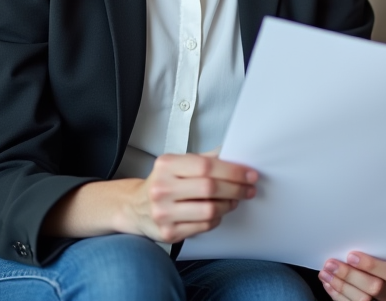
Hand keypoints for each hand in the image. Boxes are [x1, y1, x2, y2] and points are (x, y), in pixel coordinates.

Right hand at [122, 152, 257, 242]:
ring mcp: (163, 213)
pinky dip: (216, 219)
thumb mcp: (179, 164)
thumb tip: (235, 152)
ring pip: (209, 210)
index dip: (233, 171)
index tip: (250, 174)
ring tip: (234, 200)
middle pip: (210, 188)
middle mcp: (162, 188)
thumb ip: (205, 158)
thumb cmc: (164, 182)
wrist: (135, 207)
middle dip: (236, 189)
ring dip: (228, 205)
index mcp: (167, 165)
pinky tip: (217, 213)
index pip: (206, 166)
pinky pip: (203, 227)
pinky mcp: (168, 233)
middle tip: (249, 189)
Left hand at [319, 252, 385, 300]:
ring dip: (340, 284)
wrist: (371, 275)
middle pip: (375, 286)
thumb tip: (350, 239)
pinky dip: (336, 293)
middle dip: (350, 275)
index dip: (372, 265)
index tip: (351, 255)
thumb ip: (372, 249)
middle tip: (332, 264)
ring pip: (362, 299)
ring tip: (326, 272)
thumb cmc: (375, 259)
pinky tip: (328, 282)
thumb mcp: (379, 252)